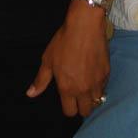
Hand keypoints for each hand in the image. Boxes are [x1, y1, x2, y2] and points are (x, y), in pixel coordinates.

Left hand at [27, 1, 109, 116]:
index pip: (70, 112)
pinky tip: (94, 76)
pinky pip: (104, 87)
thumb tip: (30, 94)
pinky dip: (99, 86)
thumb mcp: (48, 60)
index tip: (67, 99)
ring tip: (87, 87)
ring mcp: (97, 81)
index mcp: (67, 88)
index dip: (68, 108)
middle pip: (86, 111)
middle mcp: (83, 89)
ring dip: (92, 97)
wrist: (85, 25)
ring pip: (97, 100)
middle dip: (81, 106)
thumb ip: (41, 80)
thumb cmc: (64, 41)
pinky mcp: (106, 72)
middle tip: (78, 95)